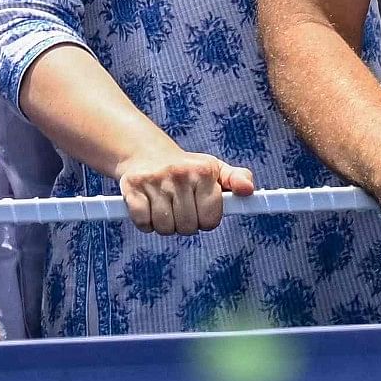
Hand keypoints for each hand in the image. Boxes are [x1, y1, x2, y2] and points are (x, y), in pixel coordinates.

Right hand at [117, 147, 254, 234]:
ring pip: (165, 228)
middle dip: (185, 224)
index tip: (201, 210)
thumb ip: (237, 179)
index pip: (211, 219)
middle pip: (188, 226)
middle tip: (180, 208)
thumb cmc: (186, 168)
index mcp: (204, 171)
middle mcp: (180, 174)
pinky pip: (143, 223)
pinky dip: (145, 223)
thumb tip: (248, 190)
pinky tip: (148, 207)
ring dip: (165, 225)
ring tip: (164, 207)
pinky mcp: (131, 187)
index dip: (206, 220)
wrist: (145, 153)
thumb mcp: (214, 170)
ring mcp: (154, 180)